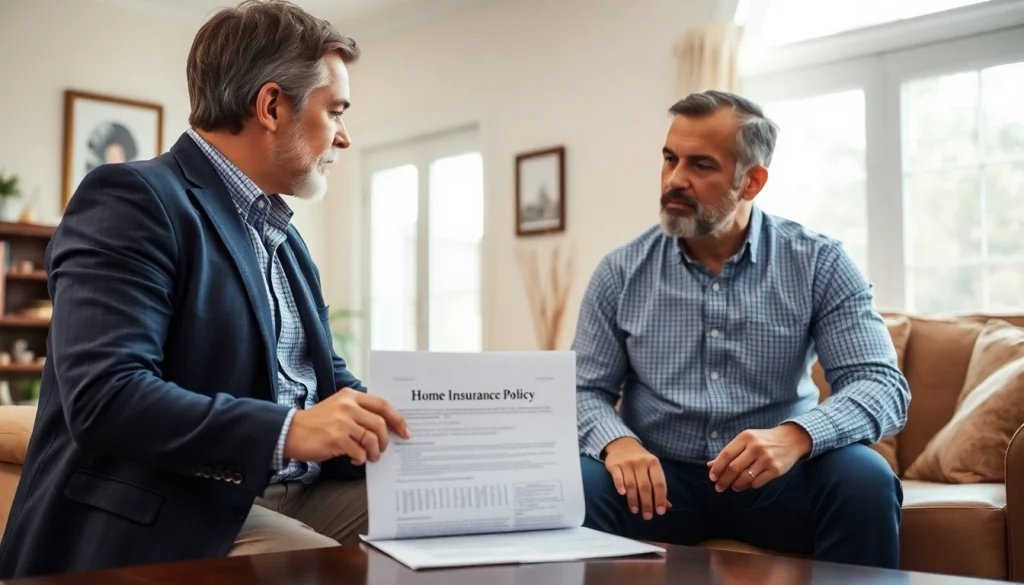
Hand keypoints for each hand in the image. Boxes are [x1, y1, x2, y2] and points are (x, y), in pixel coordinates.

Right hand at [283, 388, 410, 465]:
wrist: (290, 432)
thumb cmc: (317, 423)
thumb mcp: (338, 408)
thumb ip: (359, 412)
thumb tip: (385, 428)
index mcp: (351, 395)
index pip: (383, 404)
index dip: (398, 419)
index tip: (406, 432)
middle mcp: (347, 406)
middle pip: (380, 423)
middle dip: (386, 440)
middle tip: (383, 450)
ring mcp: (342, 422)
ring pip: (372, 438)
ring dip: (375, 452)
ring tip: (371, 457)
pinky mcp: (336, 438)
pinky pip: (359, 451)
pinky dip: (361, 458)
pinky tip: (355, 460)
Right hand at [602, 437, 671, 519]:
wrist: (622, 443)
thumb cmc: (641, 460)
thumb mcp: (652, 468)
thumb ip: (659, 486)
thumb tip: (667, 507)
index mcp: (653, 463)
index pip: (659, 483)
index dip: (660, 498)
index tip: (660, 512)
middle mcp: (640, 462)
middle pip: (645, 486)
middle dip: (647, 503)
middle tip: (648, 516)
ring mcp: (627, 463)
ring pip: (631, 484)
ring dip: (633, 499)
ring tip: (635, 511)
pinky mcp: (614, 465)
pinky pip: (617, 477)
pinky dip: (620, 485)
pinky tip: (622, 494)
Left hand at [706, 423, 811, 492]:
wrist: (791, 439)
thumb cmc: (763, 440)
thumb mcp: (746, 440)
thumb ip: (729, 452)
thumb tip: (710, 465)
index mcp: (745, 437)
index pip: (726, 454)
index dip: (717, 467)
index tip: (712, 477)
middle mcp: (755, 447)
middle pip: (734, 468)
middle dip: (724, 480)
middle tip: (718, 487)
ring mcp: (766, 459)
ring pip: (745, 477)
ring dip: (736, 485)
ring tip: (733, 487)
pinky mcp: (775, 470)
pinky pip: (757, 482)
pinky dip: (749, 486)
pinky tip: (747, 485)